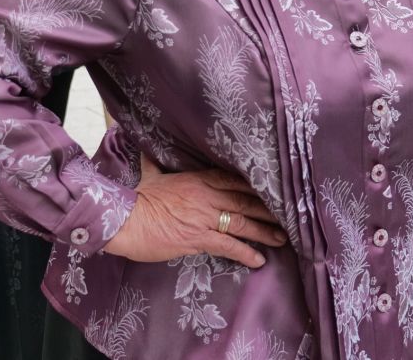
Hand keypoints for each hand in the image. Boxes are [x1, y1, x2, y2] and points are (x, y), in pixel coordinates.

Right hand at [103, 155, 287, 268]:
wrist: (126, 221)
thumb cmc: (137, 199)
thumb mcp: (151, 176)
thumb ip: (155, 164)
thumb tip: (148, 152)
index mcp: (197, 179)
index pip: (234, 180)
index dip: (255, 188)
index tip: (272, 193)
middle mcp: (206, 196)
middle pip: (244, 201)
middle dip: (267, 211)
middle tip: (287, 218)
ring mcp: (203, 217)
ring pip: (242, 223)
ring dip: (264, 232)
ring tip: (281, 239)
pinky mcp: (198, 238)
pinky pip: (228, 245)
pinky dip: (246, 253)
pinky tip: (258, 260)